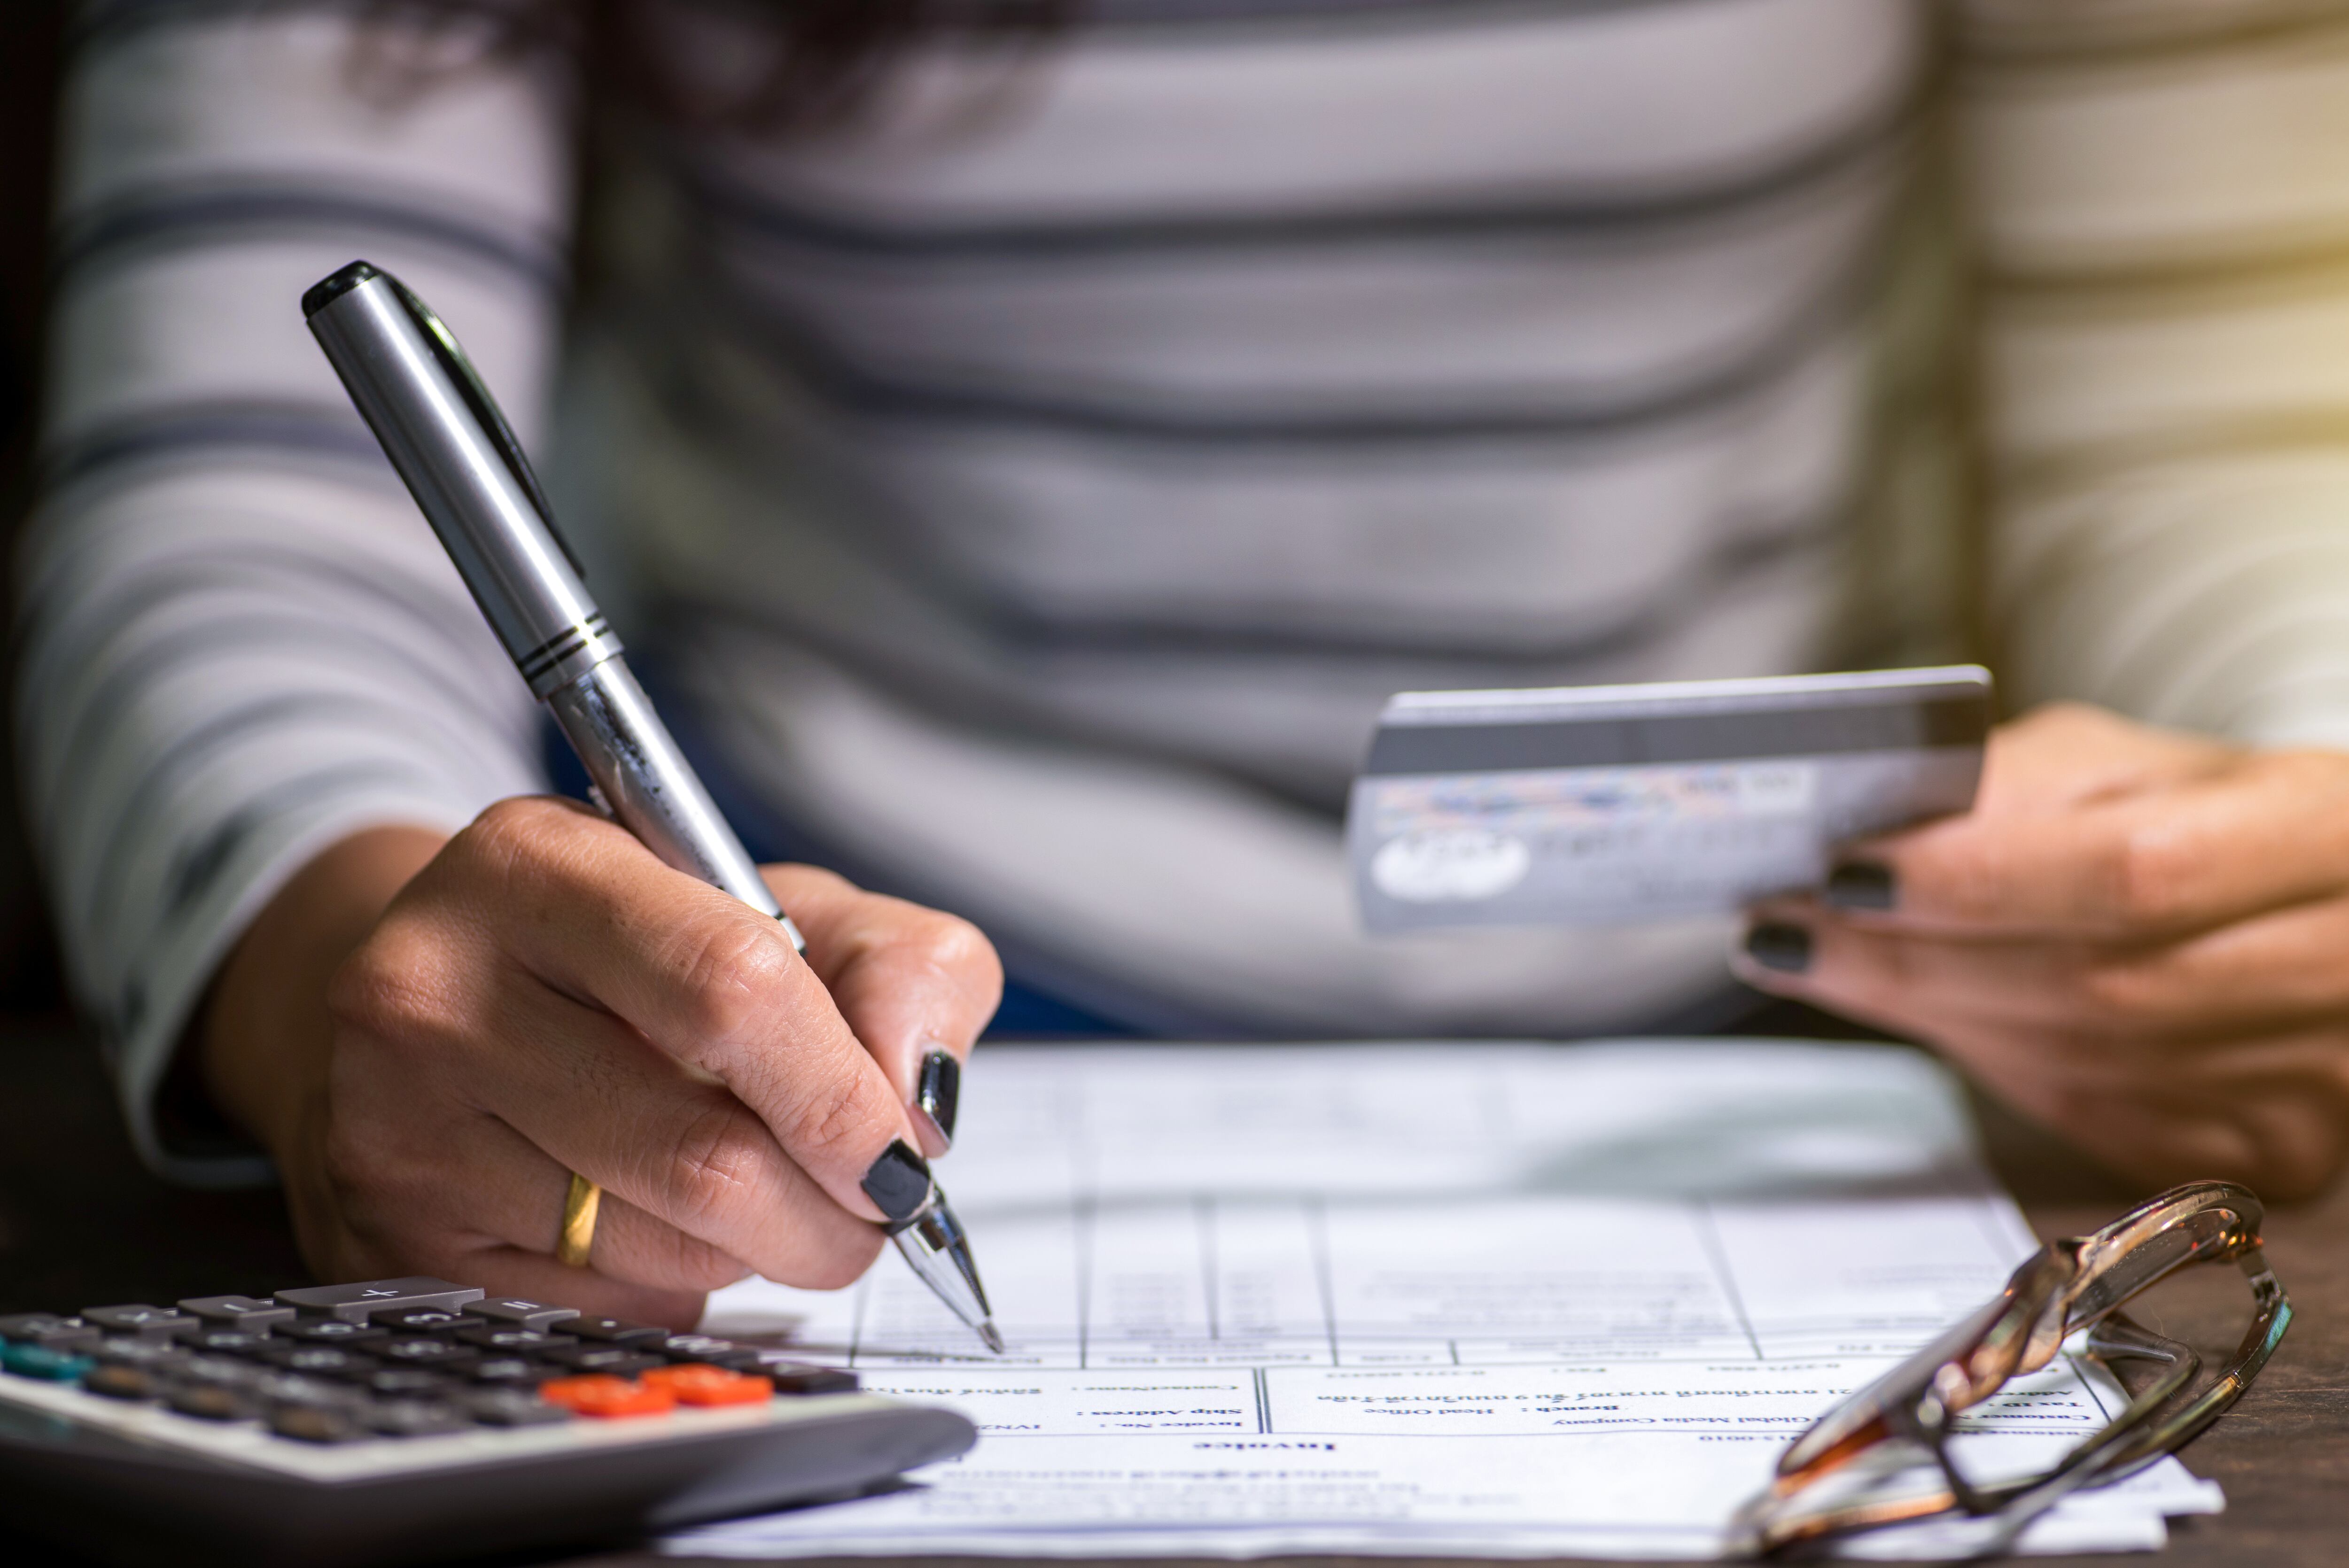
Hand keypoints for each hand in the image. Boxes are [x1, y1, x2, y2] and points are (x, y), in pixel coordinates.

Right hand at [198, 797, 1001, 1325]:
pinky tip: (665, 1224)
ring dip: (759, 1250)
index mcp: (540, 865)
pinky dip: (676, 1284)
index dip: (840, 1095)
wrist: (442, 1000)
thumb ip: (900, 968)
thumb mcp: (786, 908)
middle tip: (868, 1208)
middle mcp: (438, 987)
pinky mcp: (397, 1236)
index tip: (900, 1154)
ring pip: (659, 1245)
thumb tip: (915, 1099)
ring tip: (766, 1199)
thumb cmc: (636, 953)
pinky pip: (598, 1305)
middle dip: (827, 1209)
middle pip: (702, 1150)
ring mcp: (399, 1121)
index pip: (730, 990)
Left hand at [1733, 703, 2348, 1200]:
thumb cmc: (2195, 811)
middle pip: (2092, 986)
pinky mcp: (2272, 1150)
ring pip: (2082, 1064)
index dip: (1975, 883)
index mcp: (2322, 831)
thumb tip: (1861, 837)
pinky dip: (1990, 1065)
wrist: (2312, 903)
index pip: (2131, 874)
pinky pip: (2095, 1119)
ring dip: (1928, 1015)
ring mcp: (2316, 1077)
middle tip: (1779, 929)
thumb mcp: (2116, 764)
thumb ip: (2005, 789)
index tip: (1841, 873)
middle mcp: (2339, 962)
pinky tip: (1924, 1015)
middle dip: (1910, 960)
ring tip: (1814, 960)